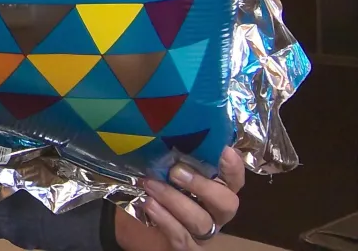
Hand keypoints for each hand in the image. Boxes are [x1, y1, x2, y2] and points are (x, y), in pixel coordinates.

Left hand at [116, 147, 245, 250]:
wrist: (135, 224)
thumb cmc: (156, 189)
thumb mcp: (163, 170)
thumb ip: (173, 157)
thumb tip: (167, 130)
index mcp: (217, 189)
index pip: (235, 179)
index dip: (233, 167)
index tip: (224, 150)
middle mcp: (216, 212)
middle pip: (227, 203)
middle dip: (202, 186)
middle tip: (175, 171)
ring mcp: (204, 232)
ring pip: (201, 220)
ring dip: (174, 200)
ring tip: (151, 185)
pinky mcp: (188, 247)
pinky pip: (182, 237)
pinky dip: (165, 219)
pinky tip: (149, 205)